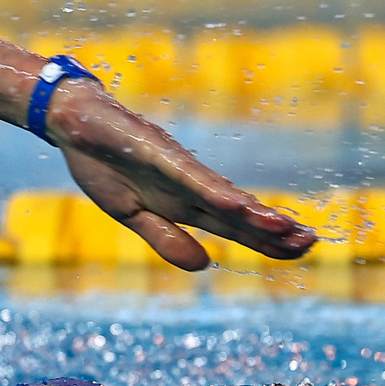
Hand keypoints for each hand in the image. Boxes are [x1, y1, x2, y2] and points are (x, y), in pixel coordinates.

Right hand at [51, 85, 315, 270]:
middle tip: (312, 242)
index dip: (265, 240)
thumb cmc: (101, 163)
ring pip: (222, 197)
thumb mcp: (129, 214)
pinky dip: (214, 194)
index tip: (299, 251)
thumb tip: (204, 265)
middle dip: (273, 230)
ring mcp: (175, 169)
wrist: (72, 120)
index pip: (232, 226)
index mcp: (182, 204)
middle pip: (237, 215)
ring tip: (289, 229)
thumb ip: (164, 239)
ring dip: (254, 214)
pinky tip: (238, 206)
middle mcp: (188, 186)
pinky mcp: (157, 154)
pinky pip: (191, 179)